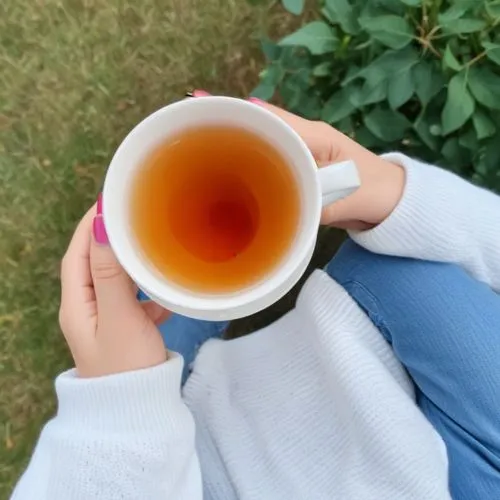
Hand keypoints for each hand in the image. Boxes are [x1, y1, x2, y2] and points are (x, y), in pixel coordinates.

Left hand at [59, 196, 169, 377]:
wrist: (136, 413)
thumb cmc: (126, 365)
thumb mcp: (119, 316)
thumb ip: (112, 273)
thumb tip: (102, 227)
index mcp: (77, 304)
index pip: (78, 254)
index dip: (90, 226)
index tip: (110, 201)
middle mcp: (87, 310)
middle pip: (96, 265)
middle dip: (112, 240)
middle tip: (135, 217)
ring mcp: (106, 322)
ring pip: (117, 282)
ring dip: (131, 264)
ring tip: (150, 246)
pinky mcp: (125, 332)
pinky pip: (135, 302)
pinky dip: (148, 293)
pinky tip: (167, 294)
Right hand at [192, 90, 404, 230]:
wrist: (389, 205)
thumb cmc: (373, 192)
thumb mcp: (345, 197)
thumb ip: (315, 201)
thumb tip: (280, 209)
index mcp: (313, 136)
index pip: (270, 117)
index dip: (238, 116)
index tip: (207, 115)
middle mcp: (303, 139)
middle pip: (260, 127)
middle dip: (230, 130)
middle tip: (195, 136)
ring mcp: (301, 155)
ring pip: (263, 146)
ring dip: (239, 149)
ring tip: (204, 154)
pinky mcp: (300, 173)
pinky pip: (271, 167)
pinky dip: (253, 169)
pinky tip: (233, 179)